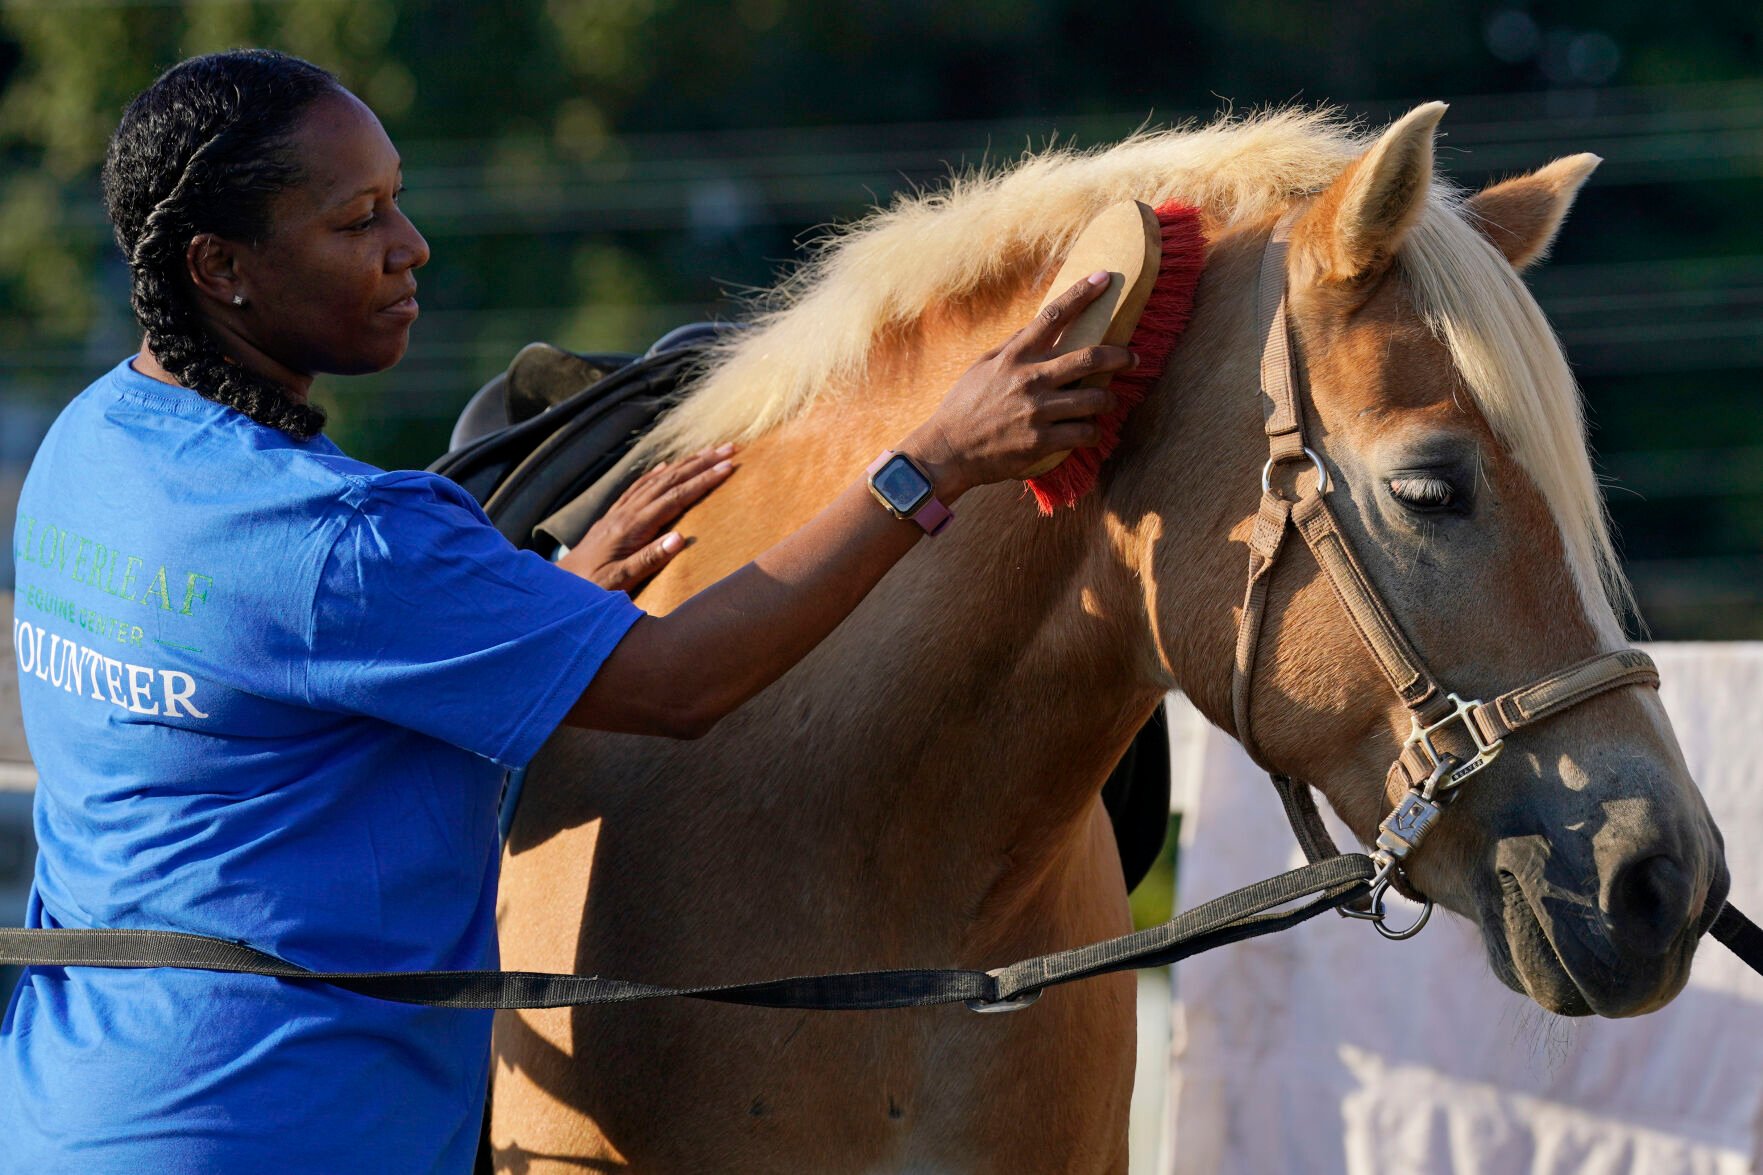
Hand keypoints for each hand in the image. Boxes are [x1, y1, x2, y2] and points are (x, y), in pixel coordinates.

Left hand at [558, 445, 737, 591]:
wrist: (560, 587)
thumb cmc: (591, 587)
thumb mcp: (620, 580)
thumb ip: (649, 559)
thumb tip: (681, 538)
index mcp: (632, 527)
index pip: (675, 498)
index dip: (703, 481)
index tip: (728, 467)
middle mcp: (626, 513)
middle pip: (669, 480)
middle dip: (701, 463)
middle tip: (729, 448)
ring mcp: (619, 512)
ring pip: (656, 480)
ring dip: (684, 464)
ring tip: (707, 451)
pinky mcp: (613, 517)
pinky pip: (638, 487)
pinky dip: (656, 474)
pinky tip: (666, 466)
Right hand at [901, 272, 1134, 496]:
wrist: (947, 450)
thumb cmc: (963, 406)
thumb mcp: (981, 367)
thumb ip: (1011, 347)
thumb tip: (1033, 327)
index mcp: (1014, 357)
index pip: (1053, 316)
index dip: (1082, 294)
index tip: (1104, 278)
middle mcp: (1029, 380)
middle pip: (1088, 358)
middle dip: (1120, 356)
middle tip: (1133, 358)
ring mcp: (1037, 412)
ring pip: (1094, 400)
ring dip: (1108, 401)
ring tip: (1107, 402)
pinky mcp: (1041, 442)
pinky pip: (1083, 433)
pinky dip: (1092, 432)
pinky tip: (1089, 431)